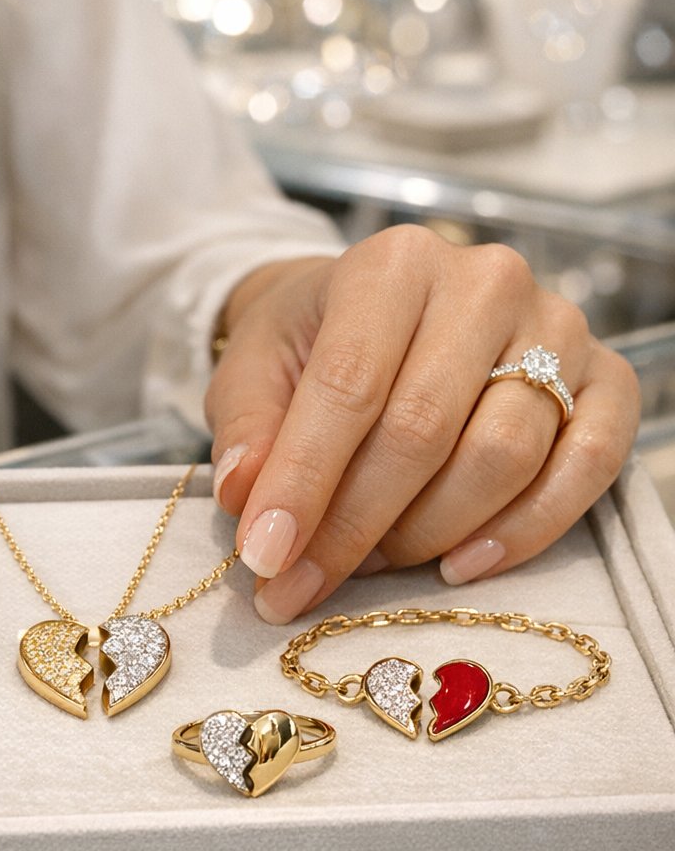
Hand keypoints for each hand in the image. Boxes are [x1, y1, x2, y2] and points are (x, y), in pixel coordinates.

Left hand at [205, 226, 639, 623]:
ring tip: (370, 561)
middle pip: (424, 430)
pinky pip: (590, 464)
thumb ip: (247, 426)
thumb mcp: (252, 367)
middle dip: (355, 526)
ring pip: (503, 456)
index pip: (349, 386)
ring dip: (428, 533)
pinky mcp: (605, 375)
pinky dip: (527, 529)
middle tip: (303, 585)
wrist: (373, 307)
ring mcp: (557, 326)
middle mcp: (484, 282)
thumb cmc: (309, 340)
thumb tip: (244, 496)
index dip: (304, 482)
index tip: (266, 557)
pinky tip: (462, 564)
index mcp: (391, 265)